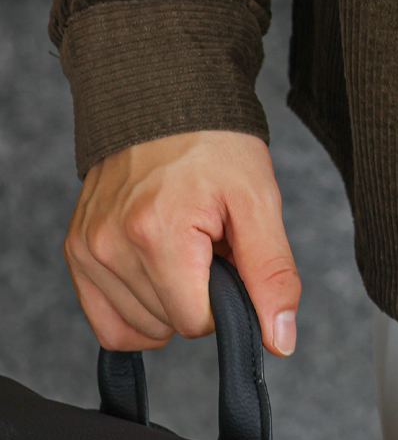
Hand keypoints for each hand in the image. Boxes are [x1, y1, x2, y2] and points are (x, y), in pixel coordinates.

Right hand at [64, 130, 300, 357]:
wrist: (167, 99)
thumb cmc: (216, 146)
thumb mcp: (260, 201)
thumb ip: (272, 274)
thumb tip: (280, 340)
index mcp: (156, 233)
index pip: (196, 322)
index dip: (225, 297)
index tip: (228, 254)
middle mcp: (110, 245)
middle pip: (166, 326)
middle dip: (197, 293)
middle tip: (207, 241)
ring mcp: (86, 250)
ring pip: (137, 329)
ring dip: (167, 300)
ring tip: (181, 245)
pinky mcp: (74, 252)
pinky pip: (106, 323)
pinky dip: (135, 311)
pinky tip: (156, 274)